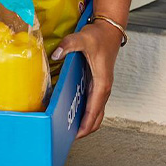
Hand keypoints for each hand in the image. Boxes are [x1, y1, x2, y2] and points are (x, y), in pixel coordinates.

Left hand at [53, 21, 123, 138]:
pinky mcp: (97, 84)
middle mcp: (103, 88)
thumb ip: (68, 45)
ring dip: (85, 122)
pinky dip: (85, 113)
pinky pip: (92, 104)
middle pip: (97, 117)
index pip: (95, 110)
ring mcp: (101, 87)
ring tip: (67, 128)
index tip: (75, 135)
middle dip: (85, 129)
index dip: (86, 125)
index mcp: (102, 83)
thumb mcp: (82, 38)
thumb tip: (56, 54)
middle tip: (66, 136)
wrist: (109, 29)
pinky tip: (70, 112)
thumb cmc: (99, 36)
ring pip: (96, 112)